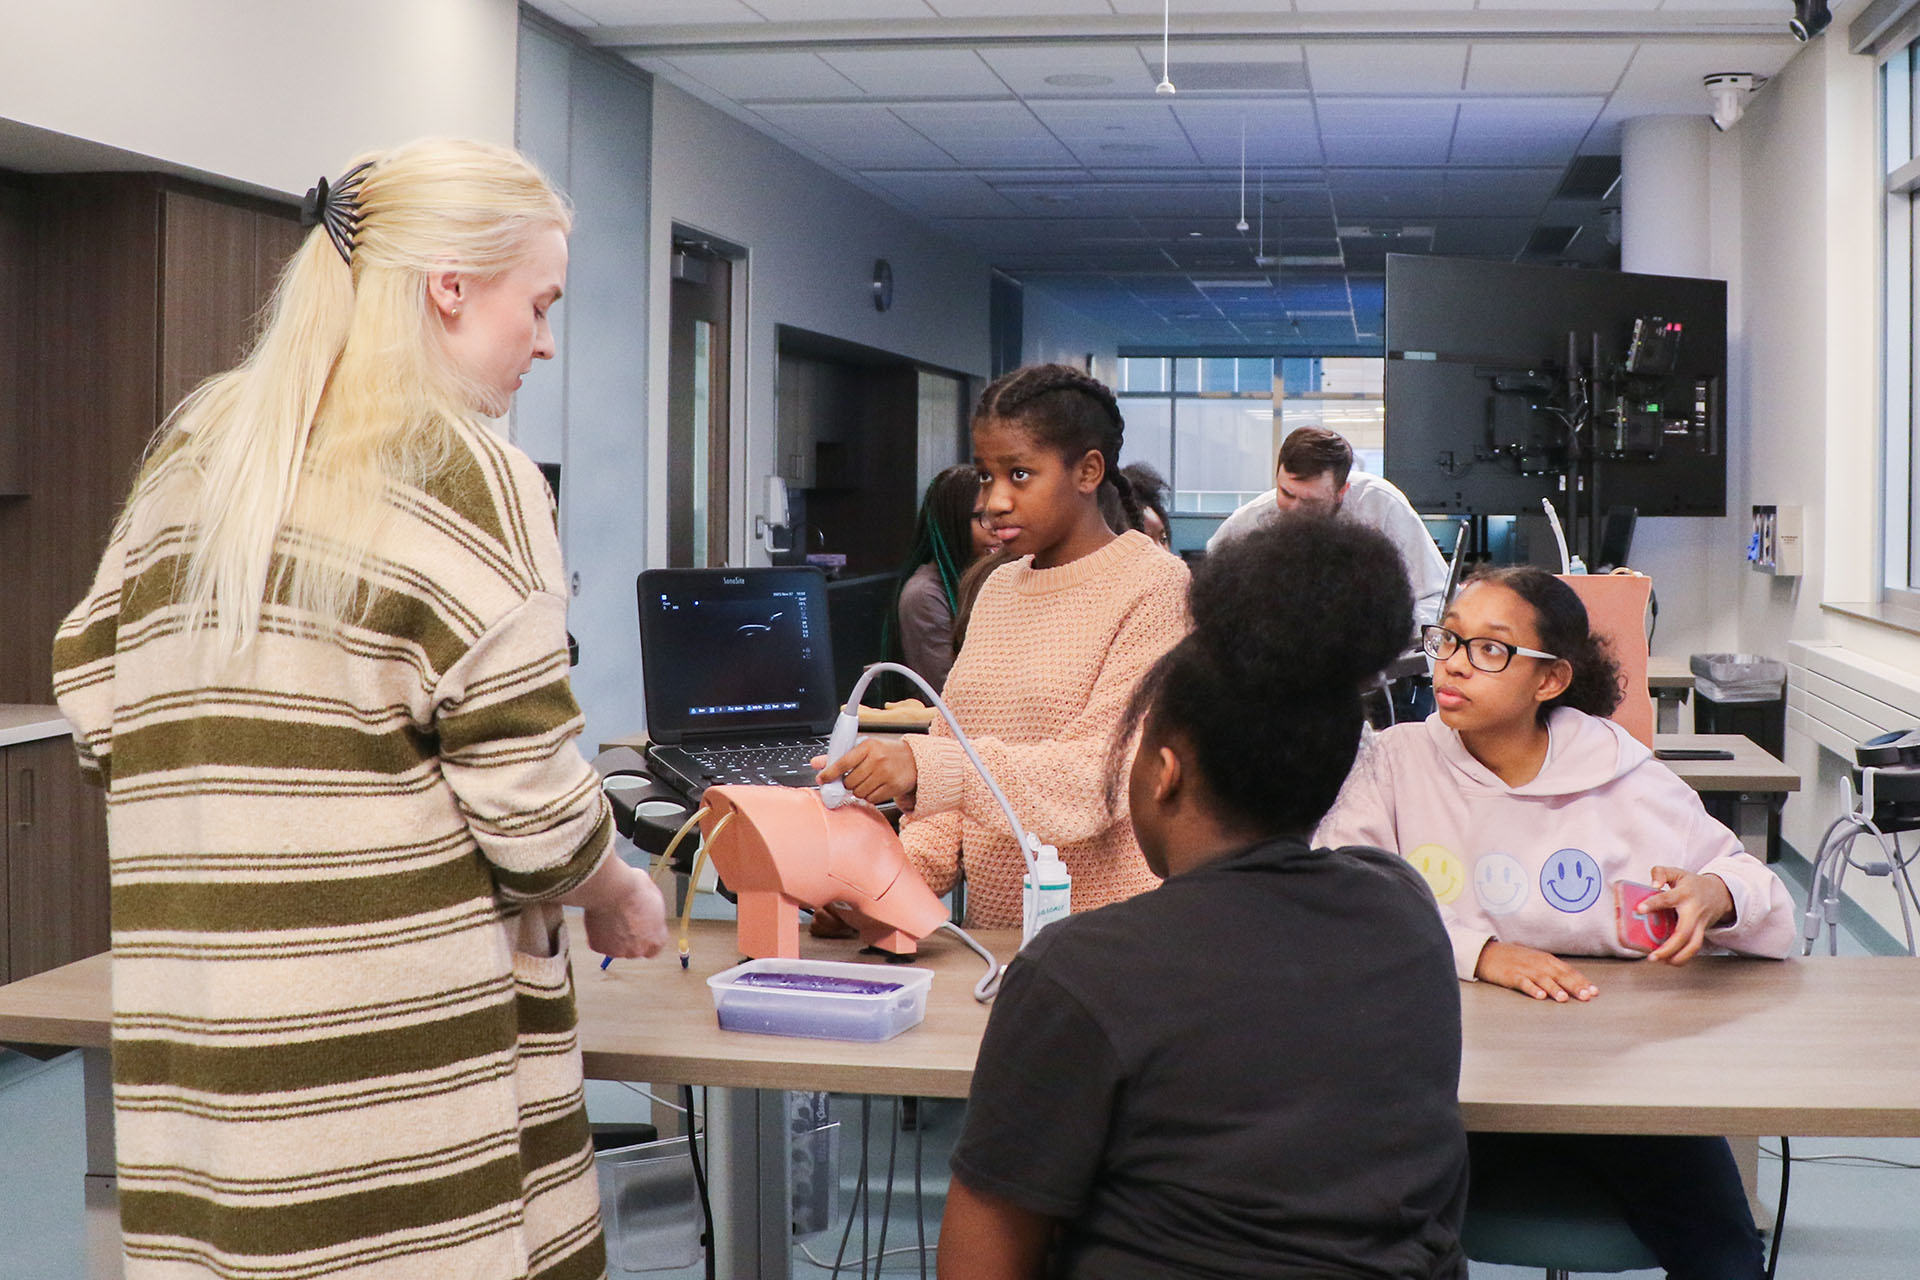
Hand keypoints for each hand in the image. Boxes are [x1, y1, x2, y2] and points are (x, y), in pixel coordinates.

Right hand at [579, 861, 668, 959]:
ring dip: (611, 934)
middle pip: (632, 950)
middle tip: (621, 919)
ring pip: (613, 946)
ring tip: (610, 914)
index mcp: (656, 939)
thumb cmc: (634, 889)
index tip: (638, 931)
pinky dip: (597, 932)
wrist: (612, 888)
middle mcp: (638, 949)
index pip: (652, 949)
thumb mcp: (654, 902)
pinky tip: (600, 917)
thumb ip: (650, 917)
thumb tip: (646, 918)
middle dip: (627, 938)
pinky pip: (598, 941)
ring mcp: (617, 951)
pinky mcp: (599, 946)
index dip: (644, 939)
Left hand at [812, 737, 917, 805]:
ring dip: (859, 790)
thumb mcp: (864, 748)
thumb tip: (816, 763)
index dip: (829, 773)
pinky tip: (876, 787)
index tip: (821, 779)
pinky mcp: (893, 787)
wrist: (914, 760)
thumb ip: (839, 757)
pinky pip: (871, 799)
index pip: (843, 762)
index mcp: (868, 746)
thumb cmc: (885, 753)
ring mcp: (886, 774)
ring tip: (867, 782)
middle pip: (850, 781)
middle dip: (848, 783)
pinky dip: (870, 796)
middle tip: (853, 779)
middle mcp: (877, 759)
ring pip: (859, 792)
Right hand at [1476, 940, 1598, 1001]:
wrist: (1488, 953)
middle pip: (1559, 975)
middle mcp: (1538, 963)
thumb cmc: (1514, 959)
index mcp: (1546, 960)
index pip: (1568, 971)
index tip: (1594, 992)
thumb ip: (1552, 971)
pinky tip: (1539, 996)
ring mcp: (1524, 969)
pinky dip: (1531, 989)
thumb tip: (1572, 984)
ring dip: (1554, 989)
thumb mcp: (1535, 961)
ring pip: (1543, 979)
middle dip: (1574, 986)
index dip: (1582, 981)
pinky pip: (1523, 983)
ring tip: (1564, 998)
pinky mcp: (1511, 975)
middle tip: (1586, 997)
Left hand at [1643, 866, 1735, 965]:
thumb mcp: (1677, 872)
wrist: (1720, 893)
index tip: (1639, 909)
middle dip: (1668, 947)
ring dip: (1678, 958)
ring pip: (1693, 946)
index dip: (1653, 903)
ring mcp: (1699, 925)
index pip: (1667, 899)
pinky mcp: (1701, 934)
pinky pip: (1693, 949)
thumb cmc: (1693, 884)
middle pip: (1683, 932)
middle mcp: (1693, 912)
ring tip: (1661, 961)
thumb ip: (1660, 872)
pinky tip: (1669, 961)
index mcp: (1684, 894)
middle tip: (1652, 955)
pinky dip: (1682, 958)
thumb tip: (1653, 884)